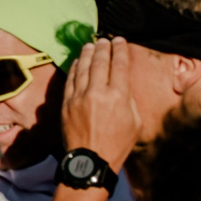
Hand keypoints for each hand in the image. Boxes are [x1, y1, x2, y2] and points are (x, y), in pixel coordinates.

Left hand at [60, 37, 144, 167]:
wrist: (91, 160)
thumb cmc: (117, 143)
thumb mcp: (134, 121)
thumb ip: (128, 98)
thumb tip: (121, 83)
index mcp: (118, 96)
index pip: (119, 65)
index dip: (120, 50)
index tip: (120, 41)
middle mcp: (97, 92)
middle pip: (100, 62)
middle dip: (104, 48)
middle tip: (105, 40)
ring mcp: (79, 96)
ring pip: (83, 67)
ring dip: (88, 54)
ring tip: (91, 44)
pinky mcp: (66, 102)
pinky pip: (71, 79)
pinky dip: (75, 67)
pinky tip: (79, 61)